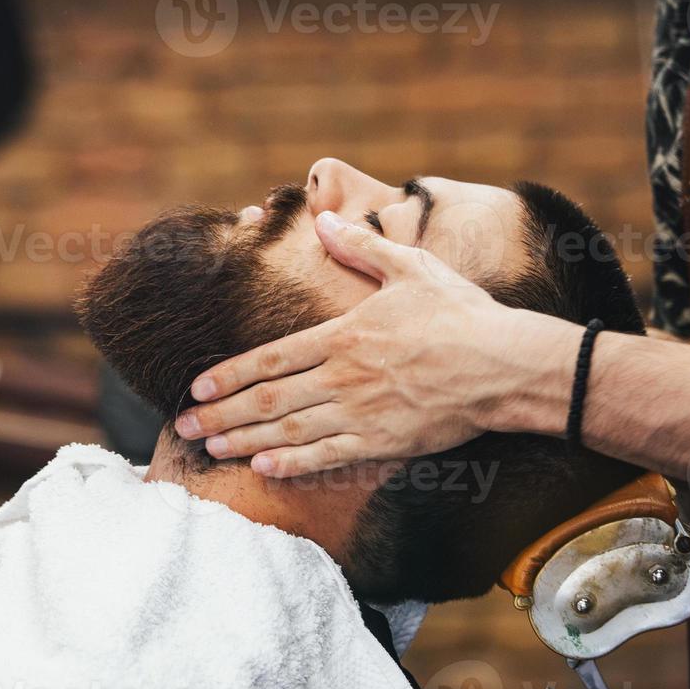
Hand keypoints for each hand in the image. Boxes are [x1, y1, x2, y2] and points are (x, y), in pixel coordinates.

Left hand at [173, 211, 577, 476]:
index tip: (196, 387)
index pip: (272, 358)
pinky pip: (328, 457)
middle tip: (183, 427)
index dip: (229, 375)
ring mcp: (362, 412)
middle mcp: (343, 376)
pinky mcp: (384, 441)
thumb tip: (325, 220)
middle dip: (221, 414)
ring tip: (210, 449)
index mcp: (343, 335)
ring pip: (289, 431)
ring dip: (244, 440)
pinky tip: (262, 468)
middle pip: (268, 399)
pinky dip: (292, 464)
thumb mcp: (410, 267)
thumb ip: (362, 248)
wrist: (505, 364)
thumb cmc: (460, 314)